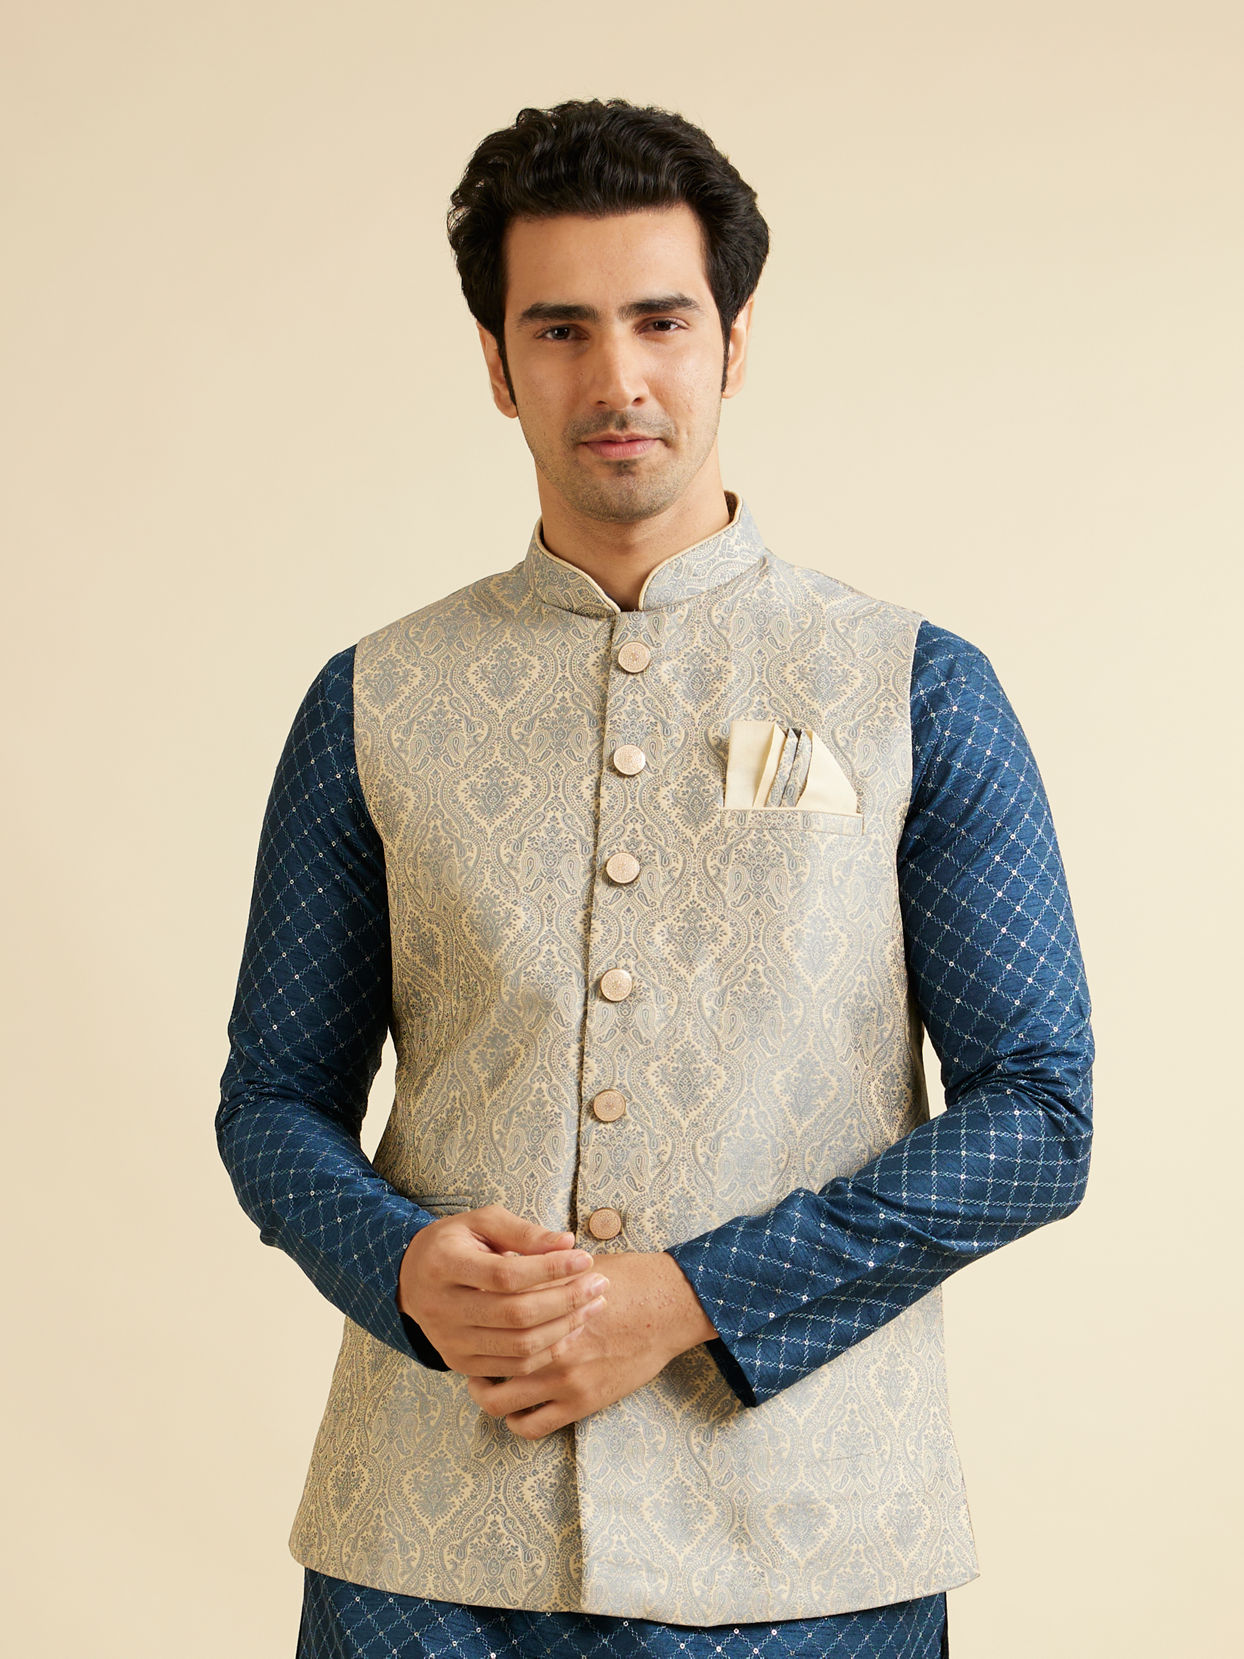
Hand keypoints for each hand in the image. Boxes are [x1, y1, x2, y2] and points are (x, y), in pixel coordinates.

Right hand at [397, 1204, 608, 1377]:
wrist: (411, 1279)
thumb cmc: (457, 1243)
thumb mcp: (483, 1222)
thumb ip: (524, 1232)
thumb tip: (568, 1243)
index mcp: (443, 1265)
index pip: (505, 1275)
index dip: (550, 1270)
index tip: (585, 1258)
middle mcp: (442, 1309)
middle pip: (516, 1315)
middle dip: (566, 1300)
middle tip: (600, 1283)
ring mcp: (450, 1342)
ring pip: (519, 1346)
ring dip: (565, 1328)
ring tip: (594, 1305)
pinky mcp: (460, 1363)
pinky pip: (514, 1366)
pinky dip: (549, 1351)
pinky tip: (572, 1329)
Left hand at [465, 1251, 716, 1438]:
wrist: (667, 1306)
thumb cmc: (624, 1279)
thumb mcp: (577, 1264)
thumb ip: (538, 1270)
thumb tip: (498, 1263)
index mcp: (544, 1305)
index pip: (489, 1317)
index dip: (472, 1316)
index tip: (468, 1315)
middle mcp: (548, 1343)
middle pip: (485, 1360)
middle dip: (470, 1357)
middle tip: (469, 1352)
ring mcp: (563, 1377)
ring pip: (498, 1400)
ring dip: (484, 1392)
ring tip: (484, 1382)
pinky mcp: (581, 1401)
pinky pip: (531, 1425)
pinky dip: (515, 1420)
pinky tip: (516, 1404)